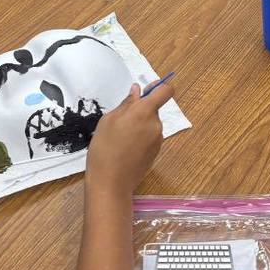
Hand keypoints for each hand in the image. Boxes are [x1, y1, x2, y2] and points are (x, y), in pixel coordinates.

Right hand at [86, 81, 174, 196]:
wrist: (111, 183)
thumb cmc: (104, 148)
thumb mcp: (108, 120)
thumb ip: (126, 104)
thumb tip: (137, 91)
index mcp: (144, 112)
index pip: (165, 91)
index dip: (159, 87)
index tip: (147, 89)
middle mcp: (156, 124)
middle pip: (153, 109)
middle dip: (140, 110)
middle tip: (120, 121)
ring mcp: (158, 140)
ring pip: (150, 124)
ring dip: (139, 125)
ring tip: (120, 138)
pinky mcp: (156, 152)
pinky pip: (150, 137)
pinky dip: (140, 138)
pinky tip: (125, 148)